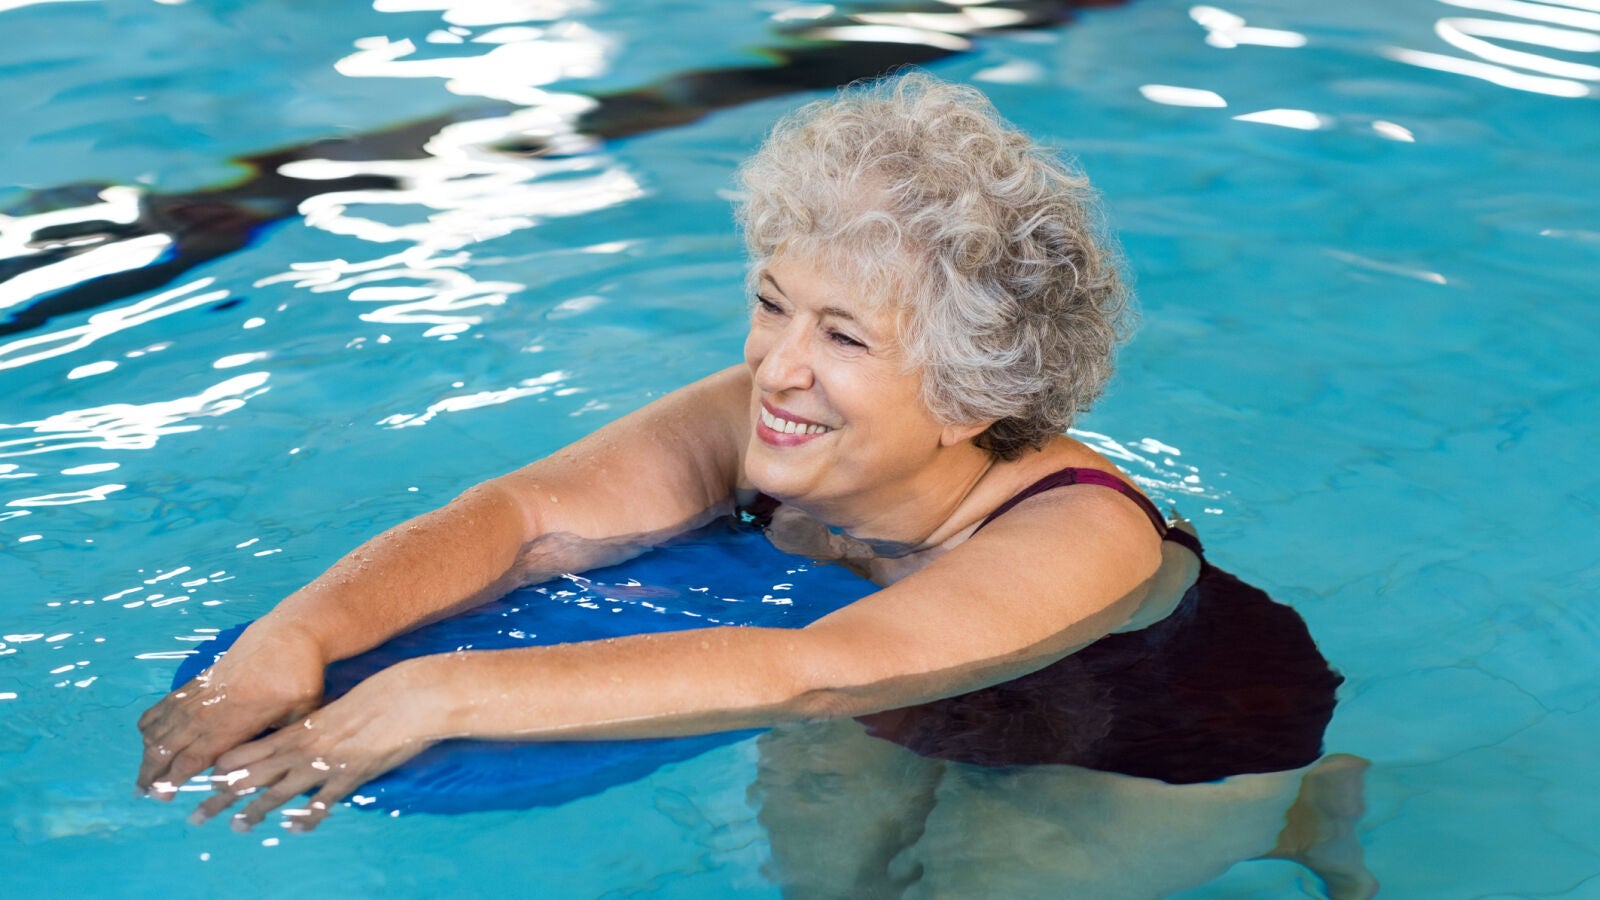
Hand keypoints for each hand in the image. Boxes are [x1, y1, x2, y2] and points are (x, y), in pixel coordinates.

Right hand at [136, 623, 325, 798]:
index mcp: (230, 725)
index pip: (192, 759)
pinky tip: (148, 738)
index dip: (173, 780)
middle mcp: (206, 712)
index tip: (161, 797)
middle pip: (166, 748)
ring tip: (143, 775)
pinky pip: (161, 707)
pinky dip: (150, 724)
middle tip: (143, 793)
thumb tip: (281, 764)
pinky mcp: (195, 683)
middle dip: (151, 774)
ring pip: (159, 729)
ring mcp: (197, 696)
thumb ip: (283, 741)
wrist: (287, 635)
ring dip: (147, 753)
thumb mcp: (300, 714)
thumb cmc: (298, 678)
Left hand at [190, 661, 439, 831]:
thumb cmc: (377, 696)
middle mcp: (303, 748)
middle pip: (252, 776)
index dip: (225, 768)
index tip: (207, 780)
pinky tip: (295, 829)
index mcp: (299, 729)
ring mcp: (324, 764)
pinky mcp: (348, 777)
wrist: (408, 698)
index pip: (249, 751)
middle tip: (197, 815)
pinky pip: (322, 801)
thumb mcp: (337, 708)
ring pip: (279, 792)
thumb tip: (305, 736)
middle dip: (222, 797)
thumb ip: (317, 726)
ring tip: (236, 826)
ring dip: (254, 811)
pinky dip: (307, 817)